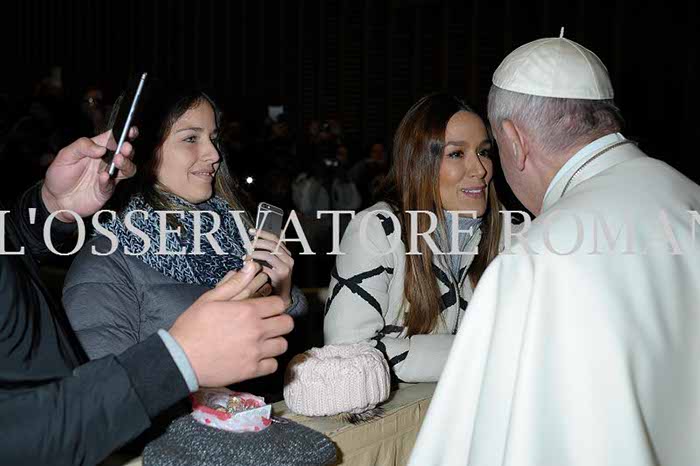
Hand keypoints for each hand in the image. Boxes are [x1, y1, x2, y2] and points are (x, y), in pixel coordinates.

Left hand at [41, 128, 137, 221]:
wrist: (56, 199)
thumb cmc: (60, 174)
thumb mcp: (66, 155)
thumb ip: (82, 147)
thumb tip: (101, 148)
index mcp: (97, 148)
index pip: (113, 138)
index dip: (124, 133)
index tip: (130, 130)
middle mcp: (106, 161)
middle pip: (125, 153)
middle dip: (128, 149)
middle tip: (126, 146)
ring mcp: (108, 176)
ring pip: (127, 169)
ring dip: (126, 163)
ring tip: (118, 160)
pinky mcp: (106, 190)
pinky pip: (112, 184)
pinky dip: (108, 180)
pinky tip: (103, 176)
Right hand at [169, 261, 293, 386]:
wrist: (180, 359)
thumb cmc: (192, 326)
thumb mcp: (209, 299)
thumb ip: (234, 284)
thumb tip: (250, 267)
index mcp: (248, 311)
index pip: (280, 304)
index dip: (274, 305)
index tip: (267, 308)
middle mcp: (256, 331)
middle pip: (287, 324)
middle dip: (280, 321)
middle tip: (268, 323)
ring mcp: (255, 352)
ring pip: (282, 345)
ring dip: (275, 341)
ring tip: (263, 340)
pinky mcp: (251, 370)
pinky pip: (273, 365)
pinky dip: (268, 362)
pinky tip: (257, 357)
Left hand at [246, 228, 293, 307]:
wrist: (281, 296)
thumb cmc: (274, 279)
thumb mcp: (271, 263)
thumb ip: (266, 252)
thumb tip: (255, 241)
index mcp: (286, 253)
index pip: (275, 237)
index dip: (262, 233)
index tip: (252, 231)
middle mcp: (288, 258)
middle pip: (272, 244)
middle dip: (257, 243)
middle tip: (248, 246)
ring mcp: (286, 266)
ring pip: (268, 254)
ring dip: (255, 254)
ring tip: (247, 258)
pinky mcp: (281, 275)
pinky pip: (266, 267)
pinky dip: (257, 267)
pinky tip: (251, 269)